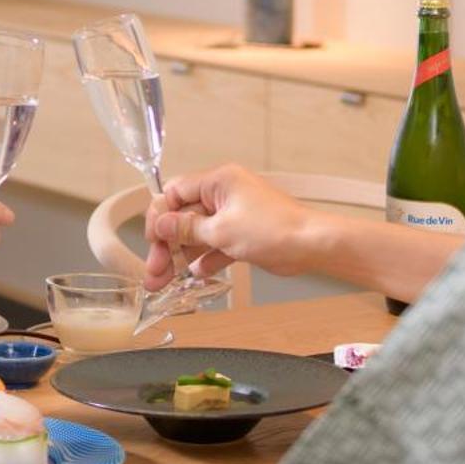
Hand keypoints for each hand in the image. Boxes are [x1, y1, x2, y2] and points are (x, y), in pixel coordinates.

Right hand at [142, 165, 313, 289]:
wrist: (313, 245)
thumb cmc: (276, 229)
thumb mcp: (221, 230)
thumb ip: (186, 228)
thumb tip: (161, 224)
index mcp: (218, 181)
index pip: (174, 193)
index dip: (159, 217)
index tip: (152, 240)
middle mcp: (225, 194)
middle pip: (183, 217)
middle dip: (167, 245)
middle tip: (156, 271)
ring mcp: (235, 214)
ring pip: (198, 235)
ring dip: (182, 257)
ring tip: (166, 281)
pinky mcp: (244, 234)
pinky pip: (216, 245)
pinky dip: (206, 259)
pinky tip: (195, 275)